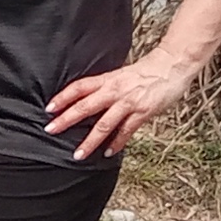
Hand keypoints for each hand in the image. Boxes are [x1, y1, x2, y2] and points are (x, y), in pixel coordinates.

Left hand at [41, 50, 199, 159]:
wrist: (171, 66)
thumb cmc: (145, 72)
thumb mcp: (119, 75)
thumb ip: (104, 88)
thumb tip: (85, 100)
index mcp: (107, 79)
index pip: (79, 87)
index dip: (63, 97)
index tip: (49, 109)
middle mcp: (115, 90)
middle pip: (85, 106)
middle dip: (67, 119)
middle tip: (51, 130)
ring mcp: (128, 102)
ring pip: (104, 124)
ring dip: (90, 141)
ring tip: (78, 154)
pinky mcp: (143, 112)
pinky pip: (126, 130)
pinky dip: (117, 143)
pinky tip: (108, 152)